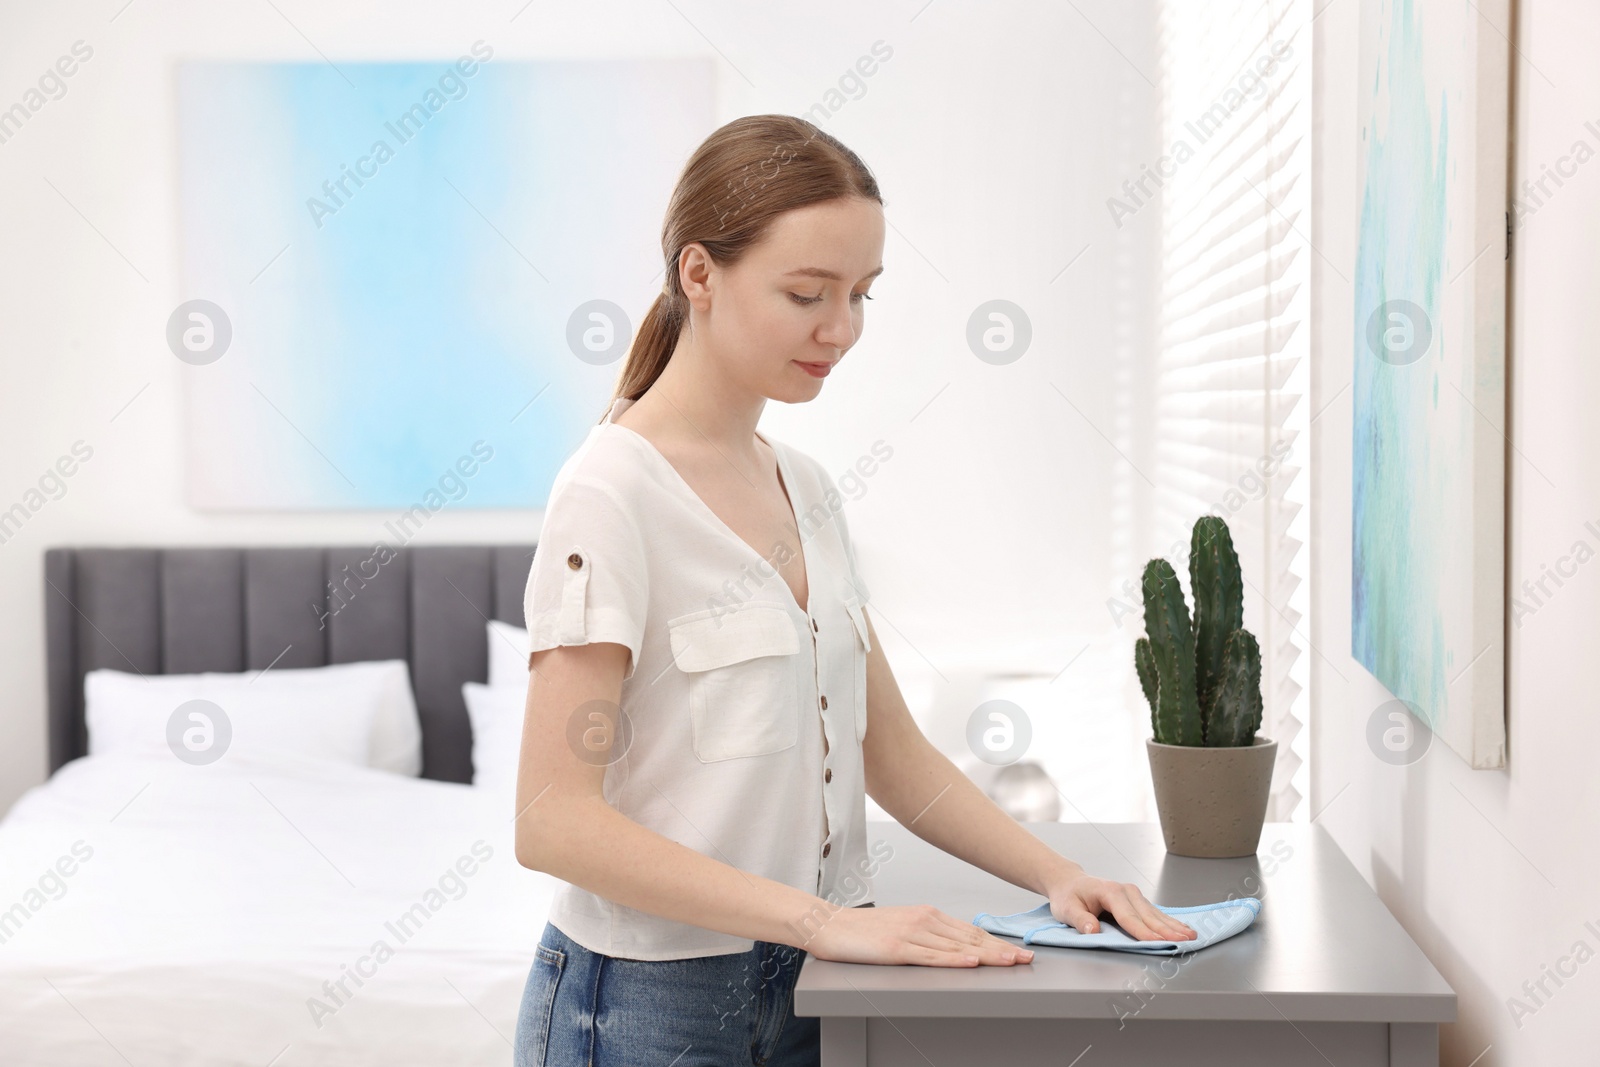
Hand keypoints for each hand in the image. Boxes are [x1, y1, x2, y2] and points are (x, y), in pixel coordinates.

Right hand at [803, 903, 1035, 966]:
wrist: (830, 925)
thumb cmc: (864, 930)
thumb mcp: (902, 926)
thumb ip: (928, 934)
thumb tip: (956, 946)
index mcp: (927, 915)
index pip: (970, 931)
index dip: (996, 942)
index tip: (1017, 951)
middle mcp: (924, 920)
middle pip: (970, 938)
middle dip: (1001, 949)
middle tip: (1025, 959)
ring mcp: (911, 934)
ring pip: (957, 947)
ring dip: (987, 955)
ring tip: (1010, 962)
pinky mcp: (897, 949)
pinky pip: (931, 956)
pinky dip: (954, 959)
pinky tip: (971, 961)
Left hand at [1046, 870, 1195, 941]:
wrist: (1069, 882)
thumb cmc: (1068, 896)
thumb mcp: (1066, 909)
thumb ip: (1080, 920)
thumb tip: (1093, 931)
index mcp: (1109, 892)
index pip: (1129, 917)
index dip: (1144, 932)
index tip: (1158, 942)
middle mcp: (1125, 891)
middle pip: (1148, 915)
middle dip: (1167, 930)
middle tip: (1185, 941)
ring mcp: (1133, 894)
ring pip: (1155, 913)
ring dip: (1174, 925)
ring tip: (1191, 936)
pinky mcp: (1136, 900)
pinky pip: (1154, 912)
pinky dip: (1169, 922)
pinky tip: (1182, 929)